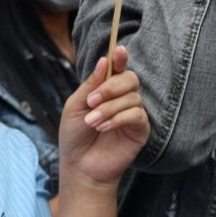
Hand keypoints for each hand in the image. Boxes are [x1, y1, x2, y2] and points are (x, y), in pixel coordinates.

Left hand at [59, 46, 149, 188]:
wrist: (79, 166)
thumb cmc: (75, 135)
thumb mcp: (75, 106)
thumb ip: (90, 85)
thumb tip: (104, 61)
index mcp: (106, 89)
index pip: (118, 67)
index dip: (120, 57)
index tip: (118, 50)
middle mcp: (122, 98)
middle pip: (130, 78)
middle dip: (111, 86)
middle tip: (91, 100)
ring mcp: (133, 113)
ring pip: (132, 98)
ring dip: (108, 108)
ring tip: (92, 122)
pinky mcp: (140, 130)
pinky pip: (137, 115)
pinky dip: (118, 118)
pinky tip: (103, 127)